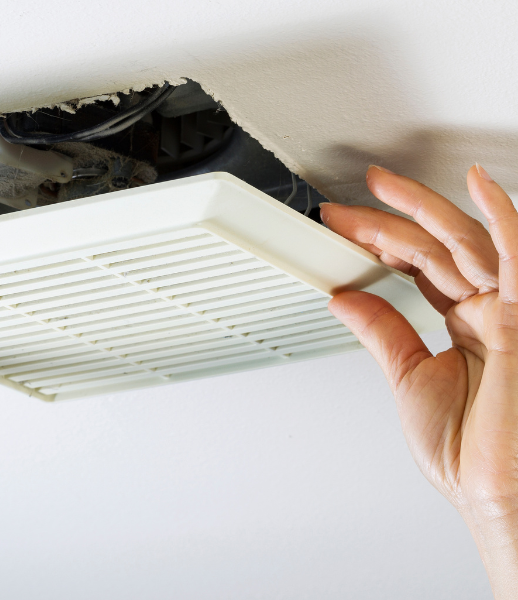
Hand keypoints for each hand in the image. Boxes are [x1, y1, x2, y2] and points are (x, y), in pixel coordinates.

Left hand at [322, 164, 517, 598]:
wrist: (501, 496)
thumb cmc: (472, 453)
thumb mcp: (411, 378)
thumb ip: (384, 332)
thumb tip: (345, 298)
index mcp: (472, 324)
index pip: (421, 265)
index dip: (381, 243)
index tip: (341, 231)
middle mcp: (494, 310)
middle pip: (436, 248)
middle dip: (387, 222)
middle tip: (343, 209)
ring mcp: (513, 310)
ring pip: (465, 243)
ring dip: (422, 211)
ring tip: (379, 187)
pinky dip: (502, 217)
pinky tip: (477, 185)